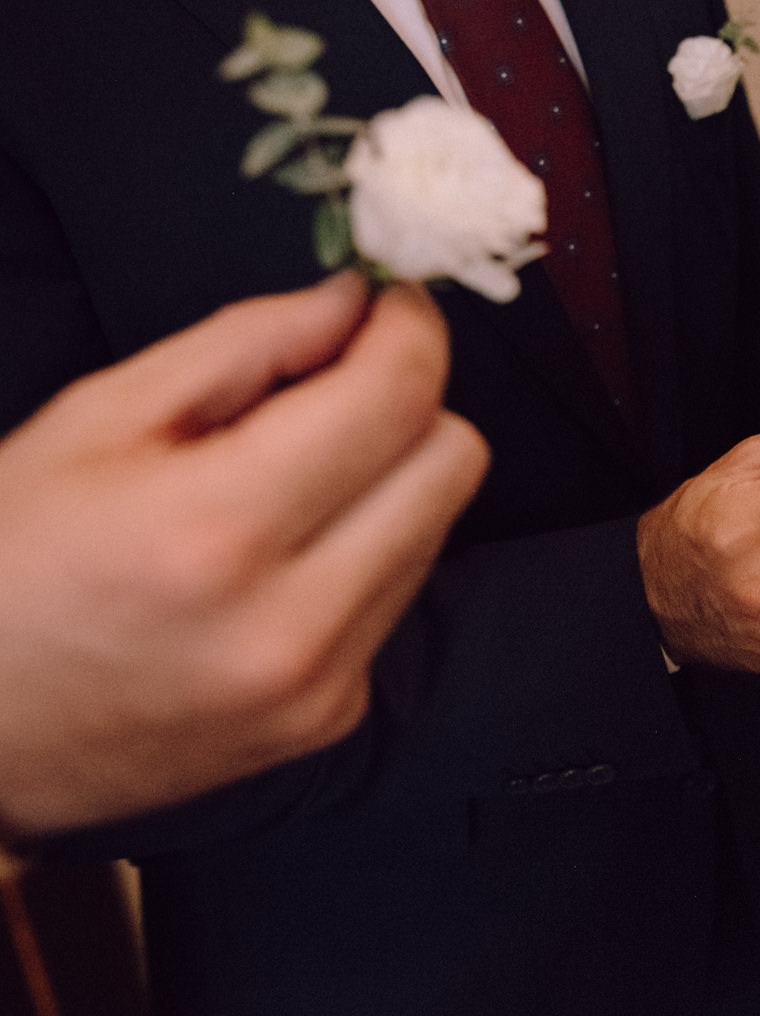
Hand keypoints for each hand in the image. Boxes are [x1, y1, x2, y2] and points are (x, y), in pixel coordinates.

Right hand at [0, 275, 487, 840]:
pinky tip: (281, 554)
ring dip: (389, 479)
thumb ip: (246, 344)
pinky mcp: (332, 718)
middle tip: (334, 386)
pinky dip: (366, 552)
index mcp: (216, 528)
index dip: (410, 328)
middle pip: (453, 460)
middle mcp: (288, 620)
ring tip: (284, 480)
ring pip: (440, 525)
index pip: (396, 397)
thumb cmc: (5, 565)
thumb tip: (355, 303)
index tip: (390, 302)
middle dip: (407, 401)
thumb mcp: (98, 420)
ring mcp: (319, 683)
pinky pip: (401, 595)